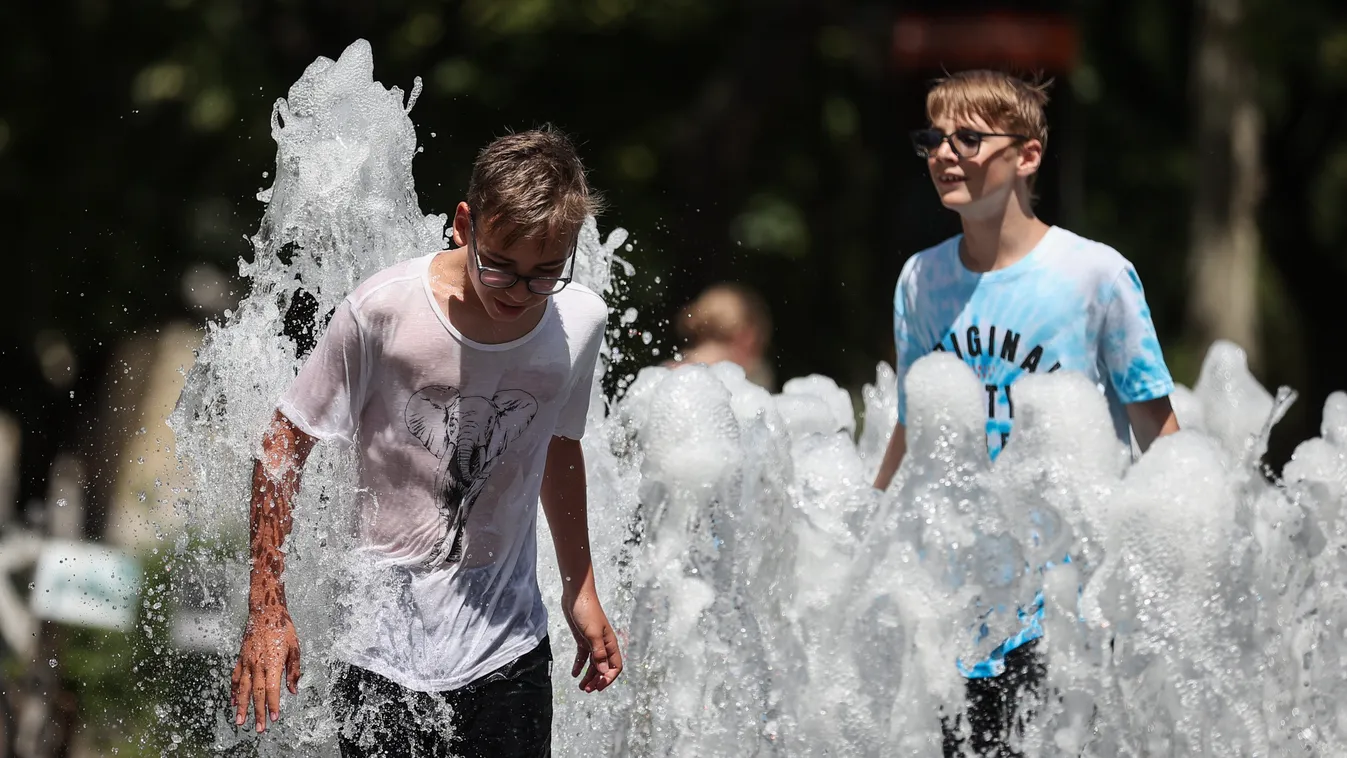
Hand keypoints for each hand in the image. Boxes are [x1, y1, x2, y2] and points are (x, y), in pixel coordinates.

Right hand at [231, 605, 300, 731]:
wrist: (265, 611)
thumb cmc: (283, 628)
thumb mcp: (295, 647)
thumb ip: (293, 670)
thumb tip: (293, 690)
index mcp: (273, 661)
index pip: (272, 689)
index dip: (272, 704)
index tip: (274, 718)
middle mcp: (258, 664)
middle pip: (257, 693)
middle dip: (258, 712)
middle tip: (258, 728)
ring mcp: (247, 661)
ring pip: (244, 688)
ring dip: (242, 707)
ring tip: (240, 722)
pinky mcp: (241, 658)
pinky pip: (236, 677)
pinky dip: (234, 691)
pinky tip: (234, 702)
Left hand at [563, 590, 622, 691]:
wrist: (576, 595)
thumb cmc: (587, 611)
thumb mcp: (592, 633)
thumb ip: (598, 653)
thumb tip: (603, 671)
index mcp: (609, 643)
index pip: (615, 666)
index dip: (608, 678)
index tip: (598, 687)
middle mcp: (603, 644)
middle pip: (603, 667)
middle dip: (597, 680)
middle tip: (587, 690)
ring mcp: (593, 642)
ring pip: (593, 664)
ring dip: (588, 676)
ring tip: (581, 686)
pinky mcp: (583, 639)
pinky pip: (583, 656)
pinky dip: (579, 665)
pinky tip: (574, 673)